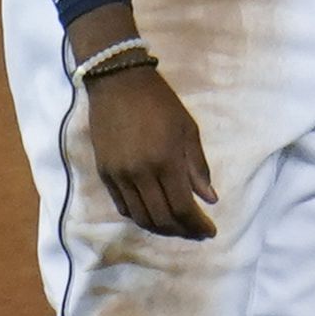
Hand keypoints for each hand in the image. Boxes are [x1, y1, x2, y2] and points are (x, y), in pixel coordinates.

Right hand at [87, 64, 218, 239]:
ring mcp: (119, 175)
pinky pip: (122, 206)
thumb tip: (210, 199)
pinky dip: (139, 216)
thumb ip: (198, 167)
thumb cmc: (160, 102)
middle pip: (161, 218)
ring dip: (160, 228)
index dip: (197, 225)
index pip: (183, 208)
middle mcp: (140, 174)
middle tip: (195, 232)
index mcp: (166, 162)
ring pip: (140, 217)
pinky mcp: (104, 173)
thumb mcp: (187, 129)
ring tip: (176, 227)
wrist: (118, 83)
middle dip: (182, 230)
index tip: (210, 231)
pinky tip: (152, 214)